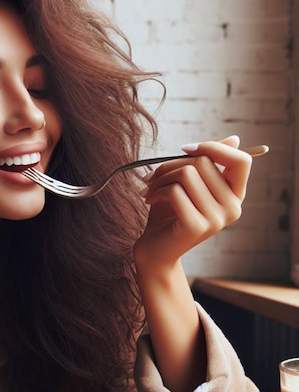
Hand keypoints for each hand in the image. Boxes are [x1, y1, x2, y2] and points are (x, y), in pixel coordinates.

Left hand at [134, 135, 252, 269]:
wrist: (154, 252)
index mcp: (235, 196)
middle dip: (172, 164)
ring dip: (161, 177)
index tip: (185, 149)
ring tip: (151, 189)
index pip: (241, 161)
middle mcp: (232, 208)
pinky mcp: (196, 226)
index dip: (213, 148)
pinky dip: (157, 191)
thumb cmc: (169, 215)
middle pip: (204, 162)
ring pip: (188, 174)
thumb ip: (209, 164)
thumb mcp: (190, 185)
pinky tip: (150, 200)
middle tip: (153, 177)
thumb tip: (234, 139)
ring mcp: (216, 219)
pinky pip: (175, 191)